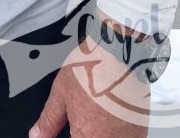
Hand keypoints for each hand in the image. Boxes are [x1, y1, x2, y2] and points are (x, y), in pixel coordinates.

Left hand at [29, 38, 149, 137]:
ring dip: (100, 132)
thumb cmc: (92, 67)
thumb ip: (49, 120)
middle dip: (82, 132)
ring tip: (96, 110)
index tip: (68, 129)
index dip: (70, 135)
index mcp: (87, 137)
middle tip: (81, 117)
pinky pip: (124, 137)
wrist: (122, 50)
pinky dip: (114, 131)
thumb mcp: (61, 92)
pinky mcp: (141, 130)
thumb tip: (38, 135)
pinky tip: (109, 113)